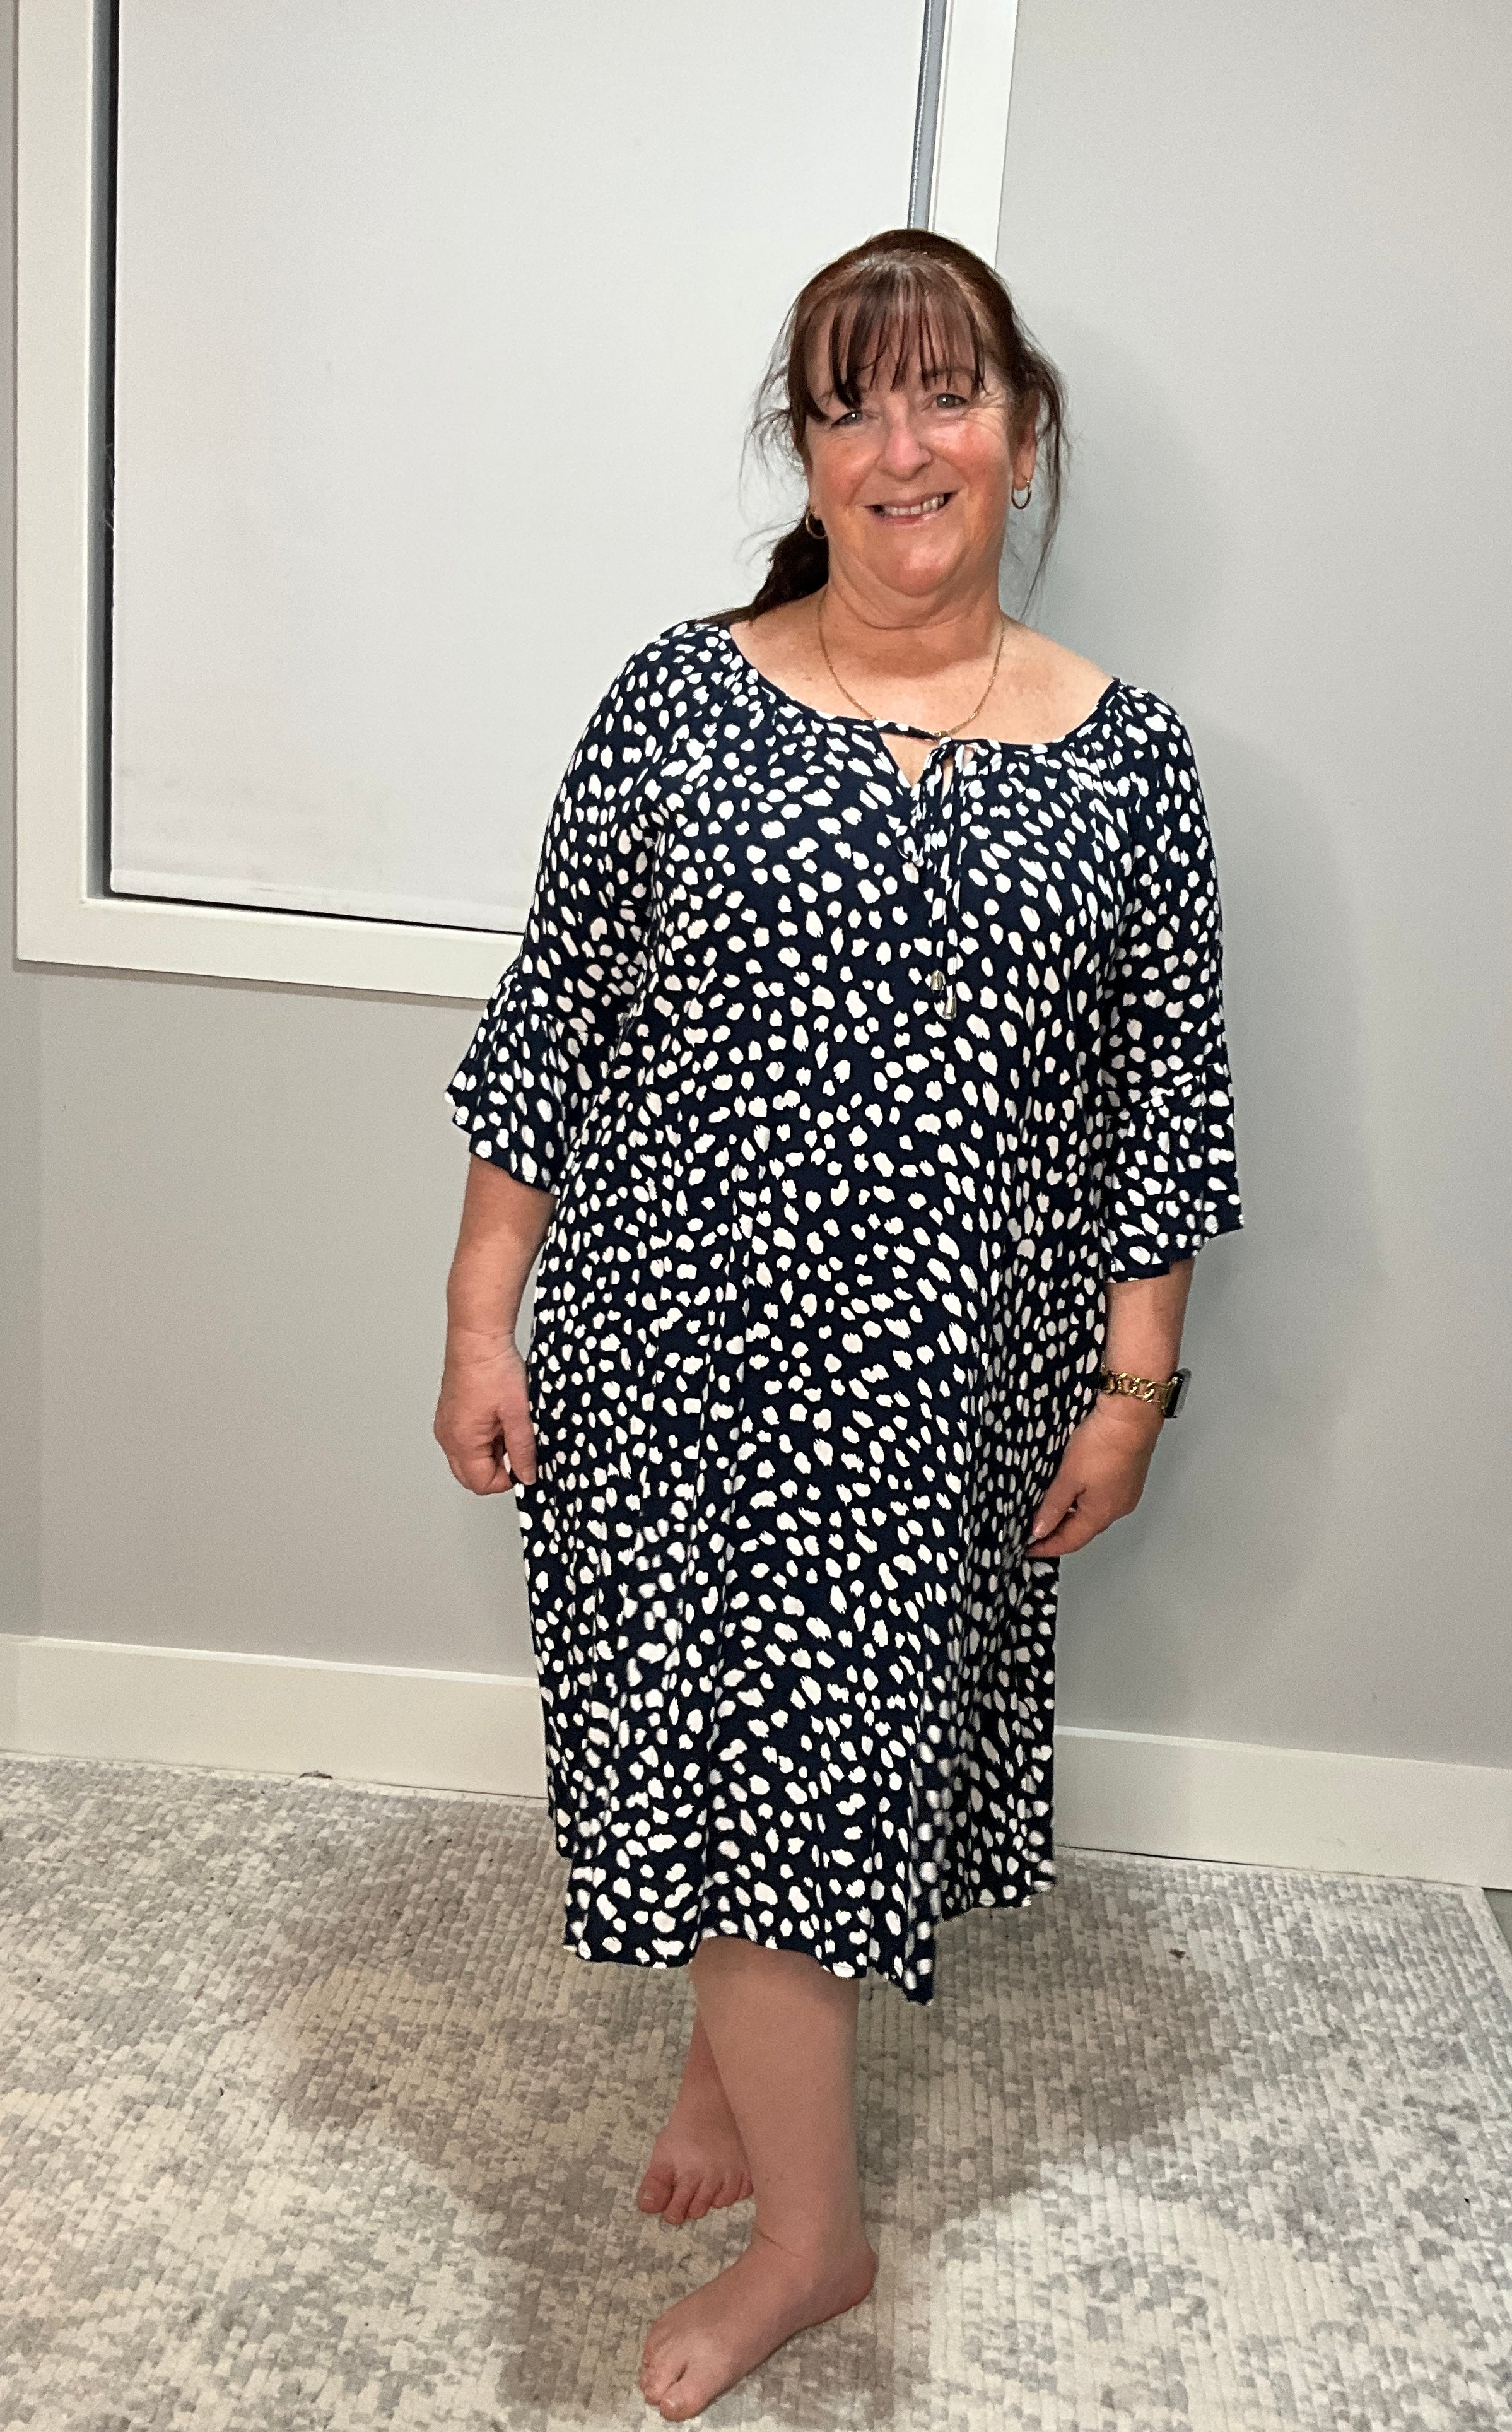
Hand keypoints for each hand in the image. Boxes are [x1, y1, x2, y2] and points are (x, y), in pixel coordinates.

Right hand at [433, 1329, 537, 1494]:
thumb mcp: (518, 1414)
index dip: (507, 1480)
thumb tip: (527, 1475)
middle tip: (516, 1447)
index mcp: (462, 1441)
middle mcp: (448, 1436)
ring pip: (468, 1458)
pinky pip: (464, 1440)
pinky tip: (497, 1417)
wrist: (478, 1338)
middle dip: (496, 1469)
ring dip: (490, 1452)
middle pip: (471, 1476)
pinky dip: (483, 1438)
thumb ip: (523, 1449)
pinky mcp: (449, 1414)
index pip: (482, 1484)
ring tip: (507, 1425)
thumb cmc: (492, 1368)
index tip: (524, 1464)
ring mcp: (446, 1425)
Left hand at [1026, 1393, 1162, 1557]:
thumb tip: (1040, 1531)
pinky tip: (1074, 1492)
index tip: (1028, 1549)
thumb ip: (1053, 1506)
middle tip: (1034, 1532)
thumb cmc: (1101, 1445)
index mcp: (1100, 1515)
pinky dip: (1085, 1503)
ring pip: (1094, 1514)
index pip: (1069, 1542)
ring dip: (1072, 1517)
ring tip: (1050, 1512)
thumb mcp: (1067, 1477)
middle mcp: (1117, 1510)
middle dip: (1059, 1534)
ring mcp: (1126, 1494)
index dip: (1047, 1547)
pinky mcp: (1129, 1479)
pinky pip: (1103, 1499)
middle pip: (1083, 1530)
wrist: (1132, 1418)